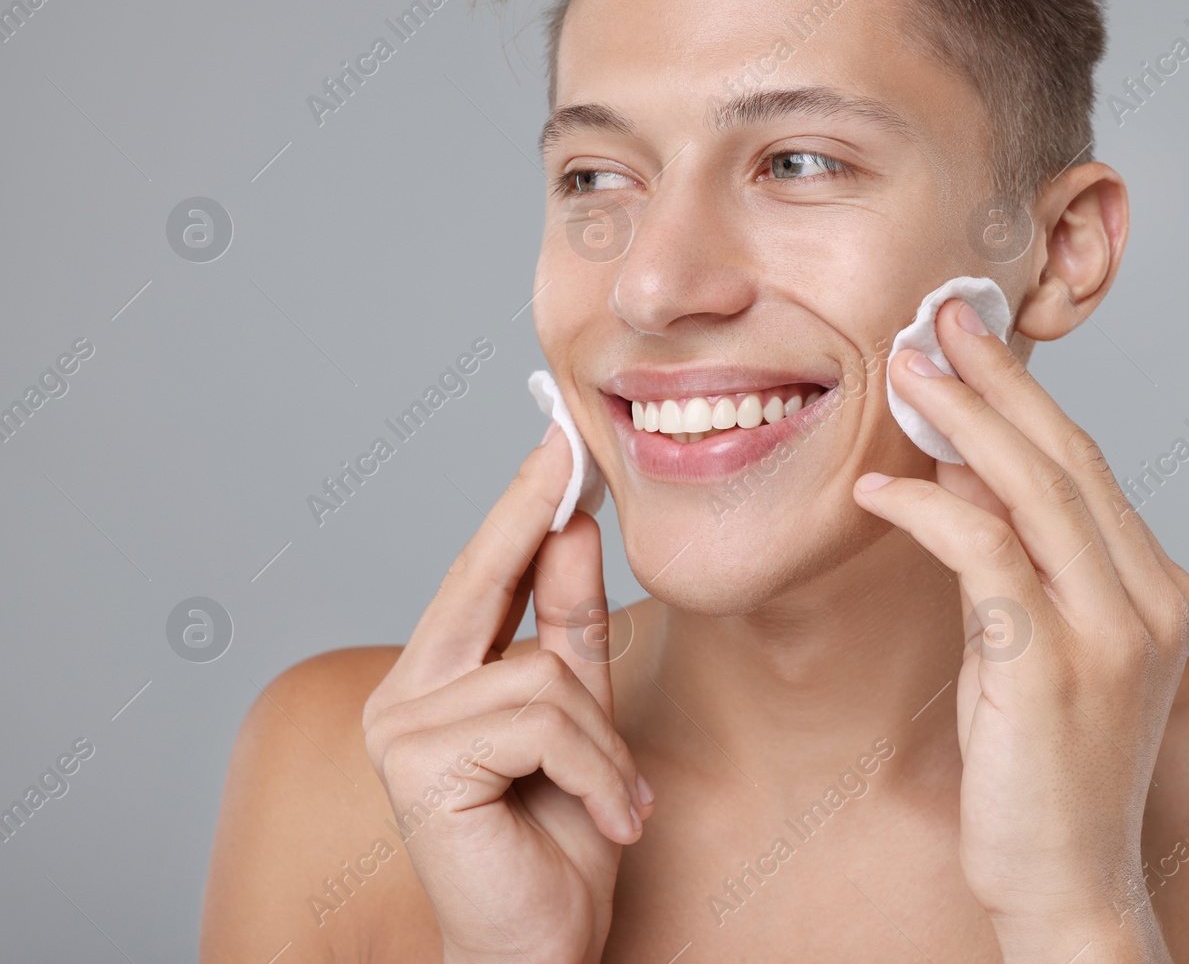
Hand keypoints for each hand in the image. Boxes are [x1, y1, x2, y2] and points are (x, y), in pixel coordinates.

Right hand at [362, 432, 650, 963]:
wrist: (541, 950)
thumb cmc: (556, 844)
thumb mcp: (582, 719)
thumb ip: (568, 629)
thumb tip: (574, 528)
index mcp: (434, 680)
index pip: (480, 577)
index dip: (519, 507)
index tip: (556, 442)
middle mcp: (403, 695)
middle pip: (482, 582)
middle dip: (531, 514)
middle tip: (569, 448)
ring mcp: (403, 727)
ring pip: (543, 675)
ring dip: (605, 746)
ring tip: (618, 803)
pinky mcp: (421, 764)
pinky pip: (546, 723)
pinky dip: (598, 773)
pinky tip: (608, 823)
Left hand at [854, 298, 1188, 961]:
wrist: (1068, 882)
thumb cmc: (1047, 767)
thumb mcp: (1037, 644)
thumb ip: (1015, 559)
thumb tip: (960, 467)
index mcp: (1156, 587)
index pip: (1086, 465)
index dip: (1023, 394)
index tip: (970, 341)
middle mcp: (1150, 599)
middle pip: (1067, 456)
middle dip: (996, 378)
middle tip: (935, 318)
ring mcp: (1112, 633)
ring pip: (1035, 489)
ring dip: (962, 418)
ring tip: (904, 369)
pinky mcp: (1054, 667)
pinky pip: (986, 555)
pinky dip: (929, 508)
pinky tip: (879, 489)